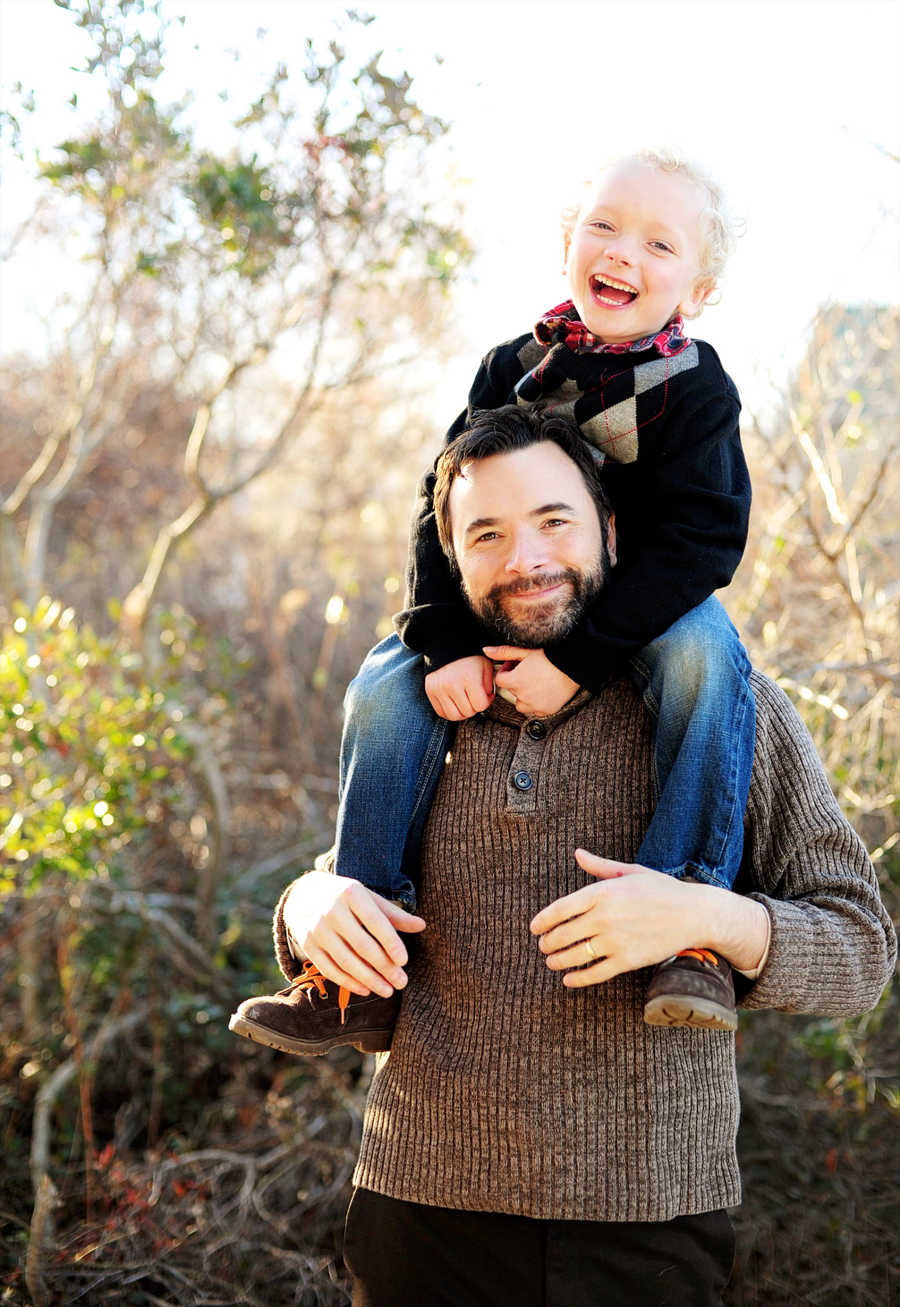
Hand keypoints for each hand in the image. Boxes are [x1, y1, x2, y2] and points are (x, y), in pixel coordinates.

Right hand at [283, 871, 425, 997]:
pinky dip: (348, 982)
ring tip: (387, 991)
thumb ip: (394, 914)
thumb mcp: (368, 898)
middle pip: (361, 944)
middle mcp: (332, 911)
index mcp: (351, 894)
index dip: (390, 941)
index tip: (404, 961)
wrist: (304, 894)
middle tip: (401, 982)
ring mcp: (317, 929)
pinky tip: (365, 989)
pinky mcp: (307, 945)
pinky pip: (329, 969)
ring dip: (368, 979)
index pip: (374, 921)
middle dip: (383, 966)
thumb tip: (422, 925)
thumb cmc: (346, 897)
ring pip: (345, 960)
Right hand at [425, 655, 494, 720]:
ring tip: (465, 701)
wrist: (448, 649)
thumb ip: (491, 684)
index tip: (485, 693)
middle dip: (474, 707)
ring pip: (454, 716)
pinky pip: (442, 713)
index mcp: (468, 677)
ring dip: (462, 712)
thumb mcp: (486, 667)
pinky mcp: (430, 691)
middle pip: (468, 712)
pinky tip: (455, 702)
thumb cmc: (469, 660)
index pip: (480, 705)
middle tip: (474, 696)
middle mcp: (451, 684)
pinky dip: (450, 711)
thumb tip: (487, 699)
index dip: (486, 701)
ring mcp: (439, 688)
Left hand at [483, 646, 579, 717]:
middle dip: (516, 681)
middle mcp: (524, 696)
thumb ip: (503, 652)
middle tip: (530, 670)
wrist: (576, 664)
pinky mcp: (548, 711)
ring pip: (521, 704)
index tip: (517, 664)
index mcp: (516, 681)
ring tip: (536, 682)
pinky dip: (537, 703)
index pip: (500, 679)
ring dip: (524, 695)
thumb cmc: (551, 655)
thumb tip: (485, 650)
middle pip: (511, 691)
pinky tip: (545, 690)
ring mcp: (536, 705)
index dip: (507, 670)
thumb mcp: (525, 651)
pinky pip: (535, 710)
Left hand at [529, 849, 768, 986]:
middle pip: (564, 934)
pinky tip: (569, 980)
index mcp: (603, 892)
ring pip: (576, 956)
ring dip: (557, 961)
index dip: (542, 920)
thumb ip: (600, 867)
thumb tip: (577, 854)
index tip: (534, 928)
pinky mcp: (628, 960)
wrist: (694, 914)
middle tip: (543, 946)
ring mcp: (616, 940)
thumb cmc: (661, 890)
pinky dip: (578, 979)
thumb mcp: (630, 872)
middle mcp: (606, 916)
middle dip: (548, 942)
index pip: (561, 908)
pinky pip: (596, 973)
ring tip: (551, 962)